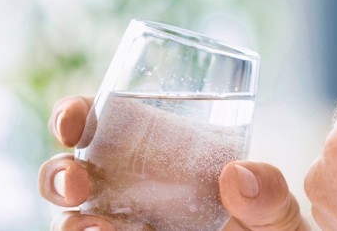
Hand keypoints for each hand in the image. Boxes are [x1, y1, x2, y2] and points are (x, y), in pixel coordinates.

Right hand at [38, 95, 311, 230]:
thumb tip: (238, 176)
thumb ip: (270, 195)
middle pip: (73, 175)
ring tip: (88, 228)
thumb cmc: (267, 230)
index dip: (74, 116)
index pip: (100, 125)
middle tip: (76, 184)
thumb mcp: (277, 212)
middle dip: (59, 174)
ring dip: (68, 221)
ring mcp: (123, 227)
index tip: (73, 122)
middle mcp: (127, 192)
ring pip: (73, 220)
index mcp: (154, 155)